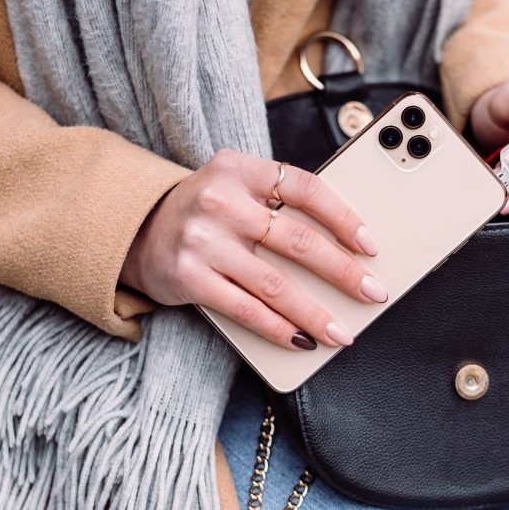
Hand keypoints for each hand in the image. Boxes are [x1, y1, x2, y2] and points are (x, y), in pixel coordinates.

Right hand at [120, 150, 385, 349]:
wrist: (136, 228)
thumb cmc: (205, 211)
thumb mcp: (236, 188)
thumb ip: (278, 203)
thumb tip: (345, 247)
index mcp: (240, 169)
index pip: (305, 188)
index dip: (343, 217)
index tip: (370, 244)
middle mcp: (221, 201)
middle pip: (297, 241)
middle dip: (343, 273)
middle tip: (373, 293)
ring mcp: (203, 241)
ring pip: (275, 284)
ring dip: (315, 313)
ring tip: (341, 332)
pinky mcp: (190, 278)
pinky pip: (246, 309)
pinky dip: (279, 329)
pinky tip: (301, 340)